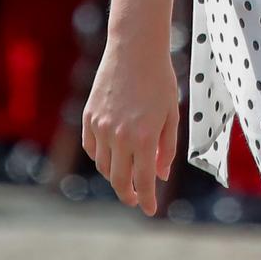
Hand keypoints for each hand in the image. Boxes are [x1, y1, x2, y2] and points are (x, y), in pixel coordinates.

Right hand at [80, 36, 181, 215]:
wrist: (135, 49)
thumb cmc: (160, 79)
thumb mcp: (171, 114)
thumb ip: (167, 147)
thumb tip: (160, 175)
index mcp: (145, 137)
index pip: (143, 181)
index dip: (147, 200)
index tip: (150, 211)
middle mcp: (119, 136)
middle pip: (119, 180)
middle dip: (129, 195)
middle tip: (137, 199)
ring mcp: (100, 127)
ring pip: (104, 166)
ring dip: (116, 176)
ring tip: (128, 174)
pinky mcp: (88, 117)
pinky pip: (91, 148)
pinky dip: (101, 158)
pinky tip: (112, 156)